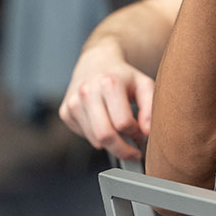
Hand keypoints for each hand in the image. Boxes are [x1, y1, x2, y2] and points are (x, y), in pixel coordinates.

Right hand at [58, 38, 153, 161]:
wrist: (97, 62)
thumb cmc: (123, 77)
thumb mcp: (144, 85)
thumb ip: (150, 108)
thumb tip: (147, 132)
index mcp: (109, 83)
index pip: (123, 123)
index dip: (136, 133)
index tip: (141, 134)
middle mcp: (87, 92)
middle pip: (105, 135)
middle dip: (122, 150)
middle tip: (133, 152)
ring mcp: (73, 102)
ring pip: (94, 140)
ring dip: (111, 144)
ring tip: (120, 132)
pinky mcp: (65, 112)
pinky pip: (84, 136)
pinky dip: (97, 137)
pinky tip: (104, 123)